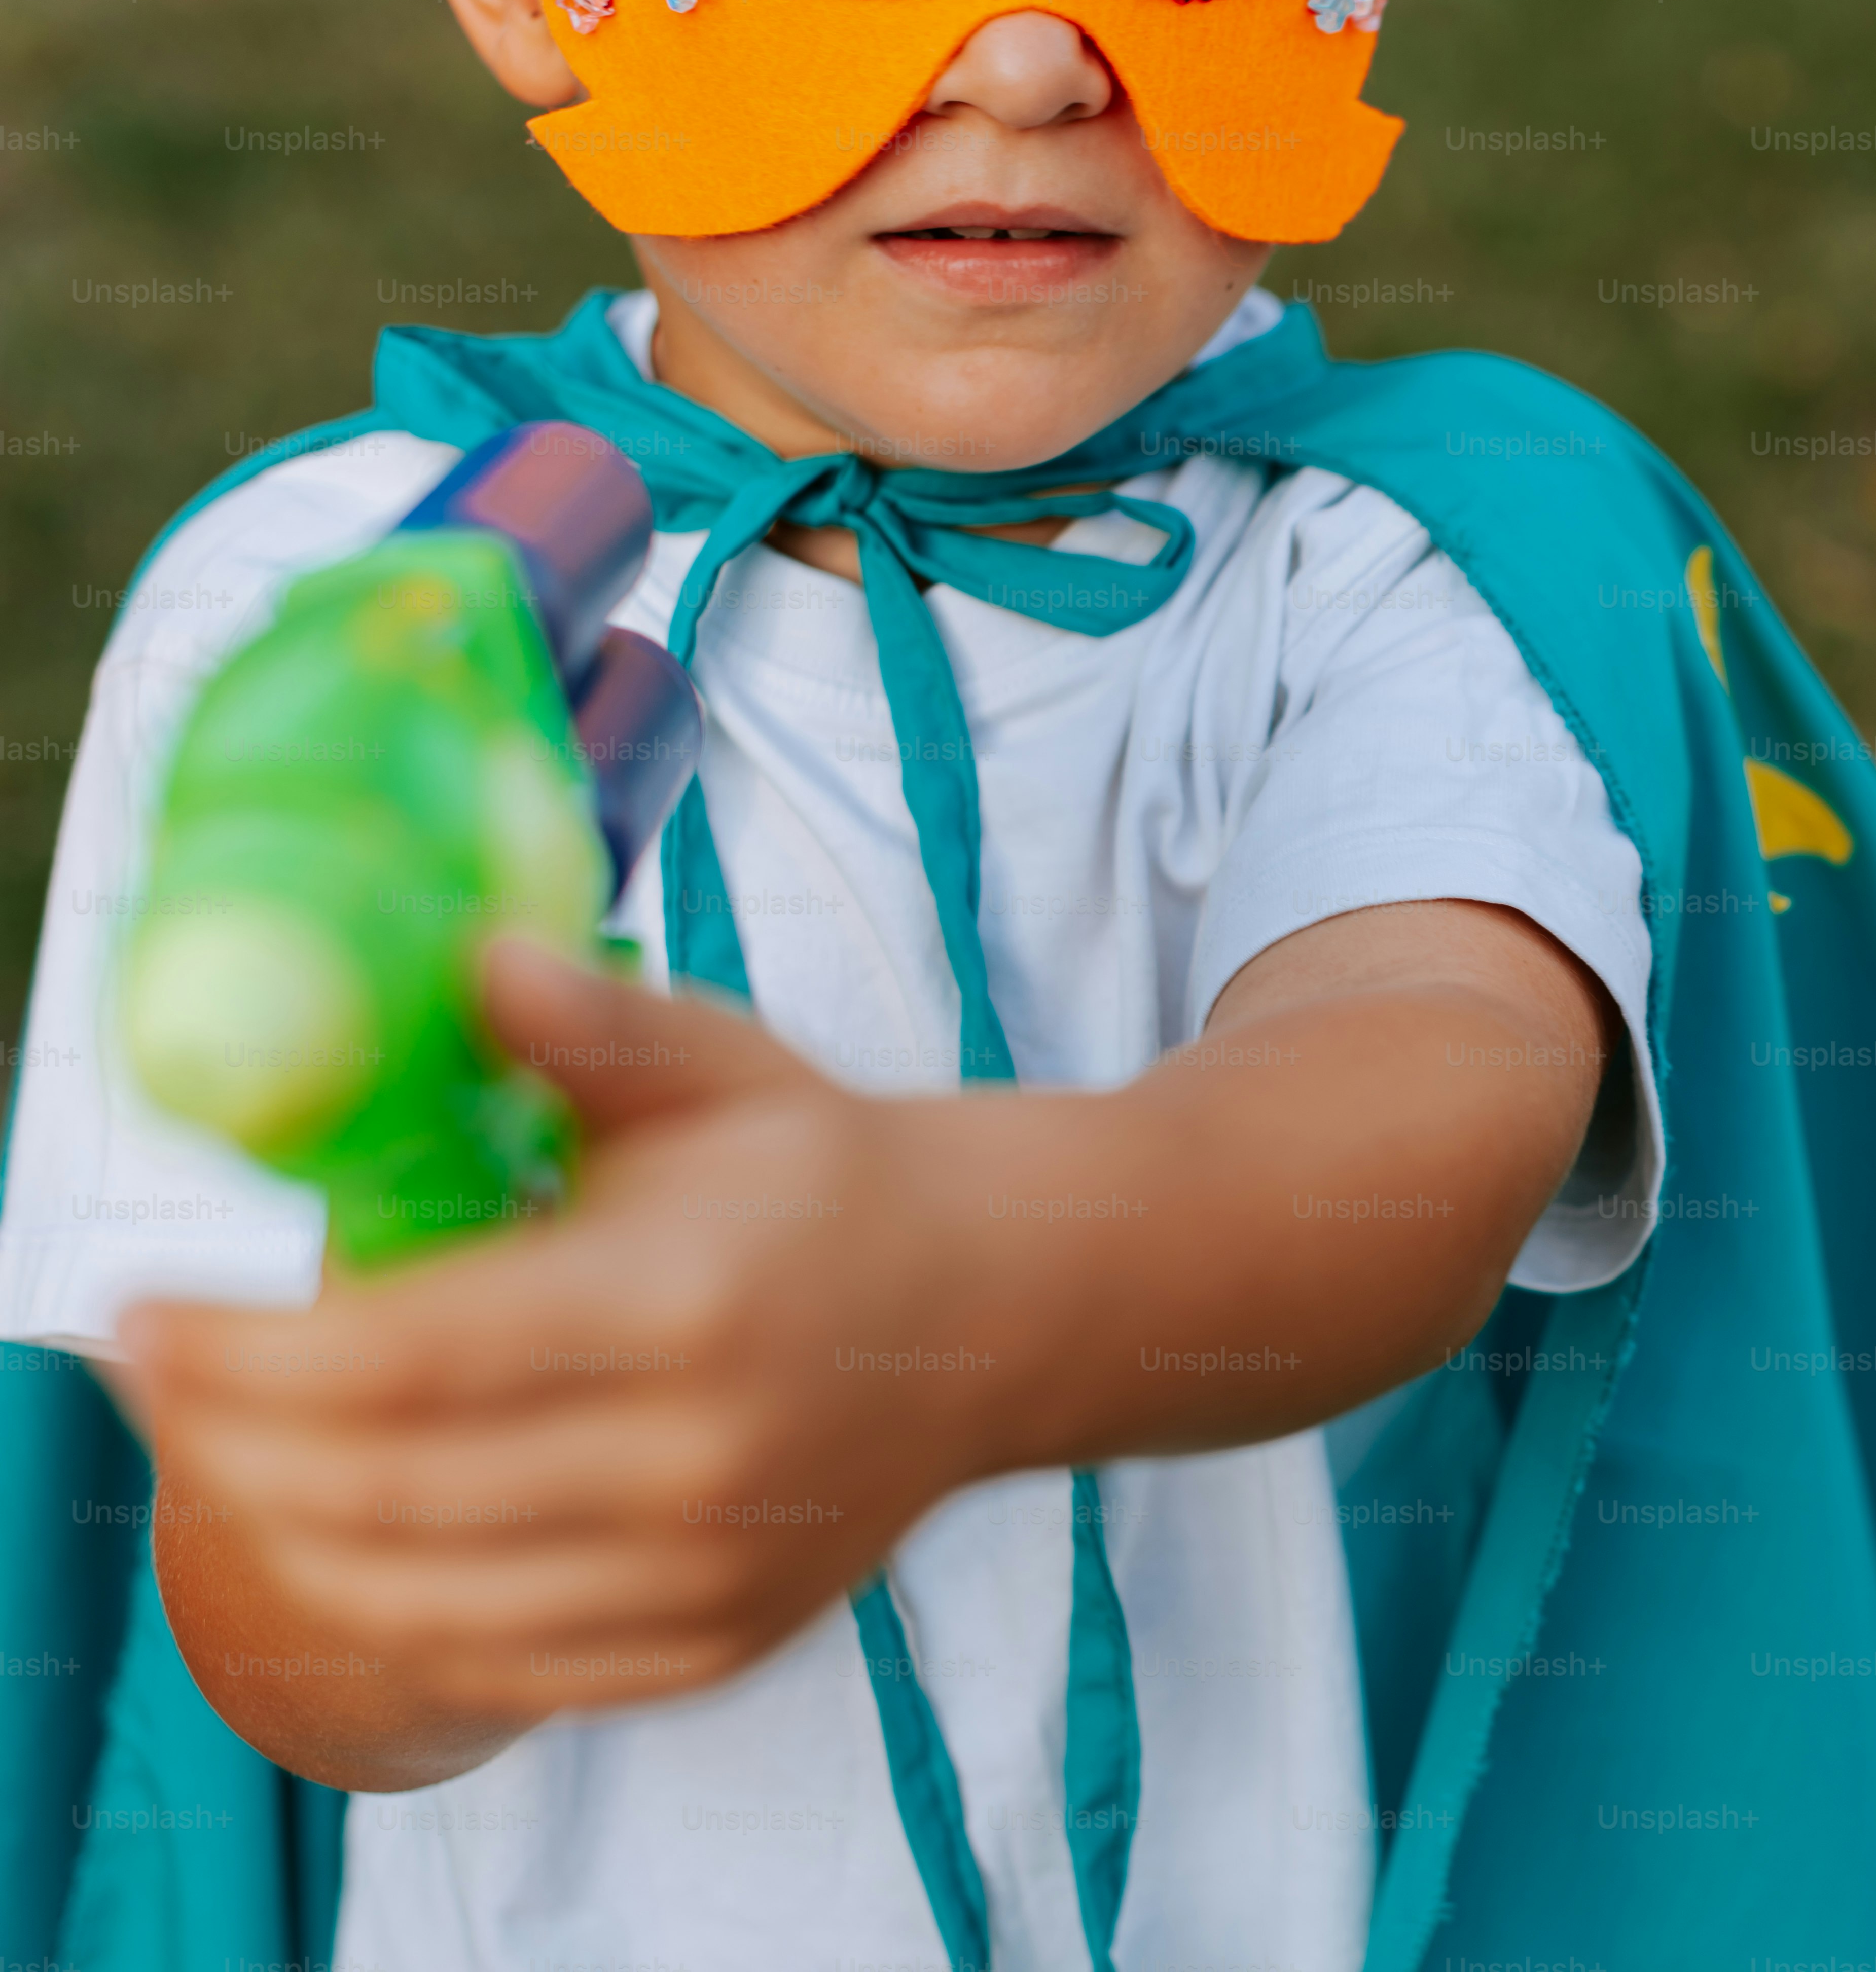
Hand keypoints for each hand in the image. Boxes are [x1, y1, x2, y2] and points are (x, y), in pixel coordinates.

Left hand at [119, 940, 997, 1720]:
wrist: (992, 1307)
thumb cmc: (830, 1175)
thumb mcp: (725, 1069)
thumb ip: (593, 1026)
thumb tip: (466, 958)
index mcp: (690, 1302)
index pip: (404, 1358)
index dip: (240, 1351)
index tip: (137, 1311)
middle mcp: (700, 1460)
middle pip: (381, 1491)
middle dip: (223, 1438)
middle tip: (149, 1375)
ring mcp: (711, 1572)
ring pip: (420, 1598)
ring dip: (285, 1528)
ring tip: (225, 1448)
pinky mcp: (713, 1645)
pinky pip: (500, 1662)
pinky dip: (391, 1607)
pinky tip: (346, 1530)